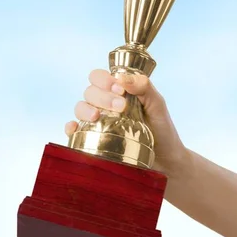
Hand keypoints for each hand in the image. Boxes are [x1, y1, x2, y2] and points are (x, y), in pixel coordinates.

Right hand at [65, 69, 189, 176]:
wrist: (166, 160)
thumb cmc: (161, 128)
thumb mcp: (157, 104)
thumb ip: (144, 87)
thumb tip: (122, 79)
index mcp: (116, 91)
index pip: (99, 77)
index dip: (104, 79)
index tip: (119, 89)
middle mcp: (104, 104)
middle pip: (90, 91)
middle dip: (102, 96)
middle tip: (120, 107)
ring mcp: (97, 122)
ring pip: (80, 107)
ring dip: (85, 109)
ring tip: (97, 117)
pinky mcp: (93, 140)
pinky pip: (74, 131)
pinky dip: (70, 127)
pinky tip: (75, 129)